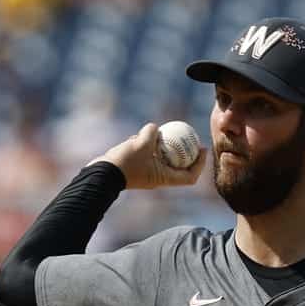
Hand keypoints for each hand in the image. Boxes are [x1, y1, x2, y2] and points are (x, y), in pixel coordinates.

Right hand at [87, 122, 206, 189]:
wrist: (101, 174)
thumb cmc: (125, 163)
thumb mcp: (142, 143)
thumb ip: (152, 134)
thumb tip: (156, 127)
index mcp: (165, 178)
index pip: (190, 176)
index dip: (200, 164)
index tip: (203, 149)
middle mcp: (158, 178)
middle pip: (178, 166)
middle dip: (184, 152)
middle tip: (188, 137)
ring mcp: (147, 173)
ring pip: (159, 158)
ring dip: (160, 145)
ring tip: (155, 133)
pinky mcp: (136, 168)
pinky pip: (145, 155)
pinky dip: (144, 146)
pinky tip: (136, 136)